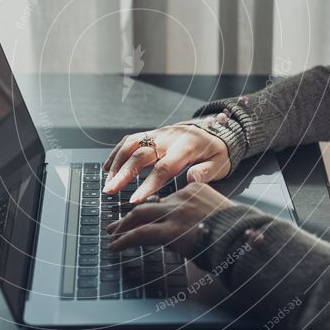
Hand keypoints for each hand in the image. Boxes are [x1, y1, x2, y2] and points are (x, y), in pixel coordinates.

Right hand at [103, 120, 230, 202]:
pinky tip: (108, 167)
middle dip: (123, 173)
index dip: (148, 184)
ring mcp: (158, 134)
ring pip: (131, 145)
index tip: (135, 200)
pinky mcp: (152, 134)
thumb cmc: (217, 150)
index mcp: (186, 147)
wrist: (215, 129)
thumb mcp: (221, 163)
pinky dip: (117, 152)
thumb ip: (207, 172)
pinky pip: (130, 140)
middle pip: (141, 155)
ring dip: (116, 163)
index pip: (163, 167)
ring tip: (107, 182)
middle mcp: (169, 138)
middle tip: (110, 190)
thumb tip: (192, 179)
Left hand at [107, 182, 233, 258]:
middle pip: (149, 205)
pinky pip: (140, 234)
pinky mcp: (170, 230)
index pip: (166, 199)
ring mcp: (175, 213)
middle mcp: (183, 197)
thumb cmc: (239, 232)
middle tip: (117, 225)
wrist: (245, 237)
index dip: (151, 210)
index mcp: (196, 190)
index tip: (142, 217)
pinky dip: (125, 240)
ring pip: (139, 216)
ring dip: (123, 227)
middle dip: (130, 216)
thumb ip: (202, 217)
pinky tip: (116, 246)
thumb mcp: (220, 215)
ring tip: (113, 236)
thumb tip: (189, 232)